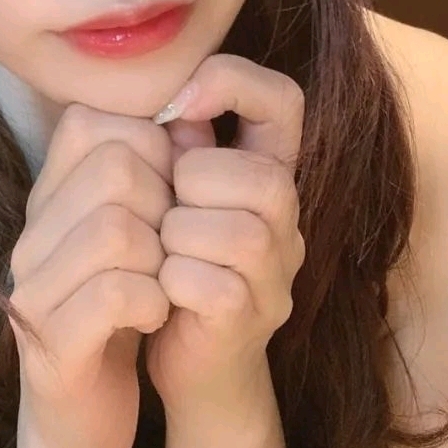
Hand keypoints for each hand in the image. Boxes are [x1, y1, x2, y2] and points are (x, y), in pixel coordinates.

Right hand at [7, 103, 175, 447]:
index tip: (167, 193)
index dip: (150, 148)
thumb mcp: (137, 236)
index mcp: (46, 200)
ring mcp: (33, 289)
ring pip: (117, 228)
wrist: (83, 419)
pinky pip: (116, 294)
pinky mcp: (50, 344)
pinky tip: (156, 316)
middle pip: (115, 169)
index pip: (91, 122)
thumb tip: (194, 118)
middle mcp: (30, 235)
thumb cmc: (120, 314)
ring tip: (163, 282)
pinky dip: (153, 302)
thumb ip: (155, 177)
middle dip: (164, 203)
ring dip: (162, 257)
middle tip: (170, 246)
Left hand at [144, 53, 306, 409]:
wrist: (191, 363)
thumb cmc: (176, 260)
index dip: (233, 84)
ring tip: (160, 251)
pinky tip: (159, 288)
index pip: (285, 99)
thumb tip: (164, 104)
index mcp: (270, 171)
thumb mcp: (177, 192)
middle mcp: (289, 219)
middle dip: (193, 185)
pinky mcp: (250, 320)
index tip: (176, 106)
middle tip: (164, 210)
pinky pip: (209, 283)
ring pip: (237, 232)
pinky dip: (171, 281)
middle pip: (260, 176)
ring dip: (178, 237)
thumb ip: (178, 144)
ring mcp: (278, 274)